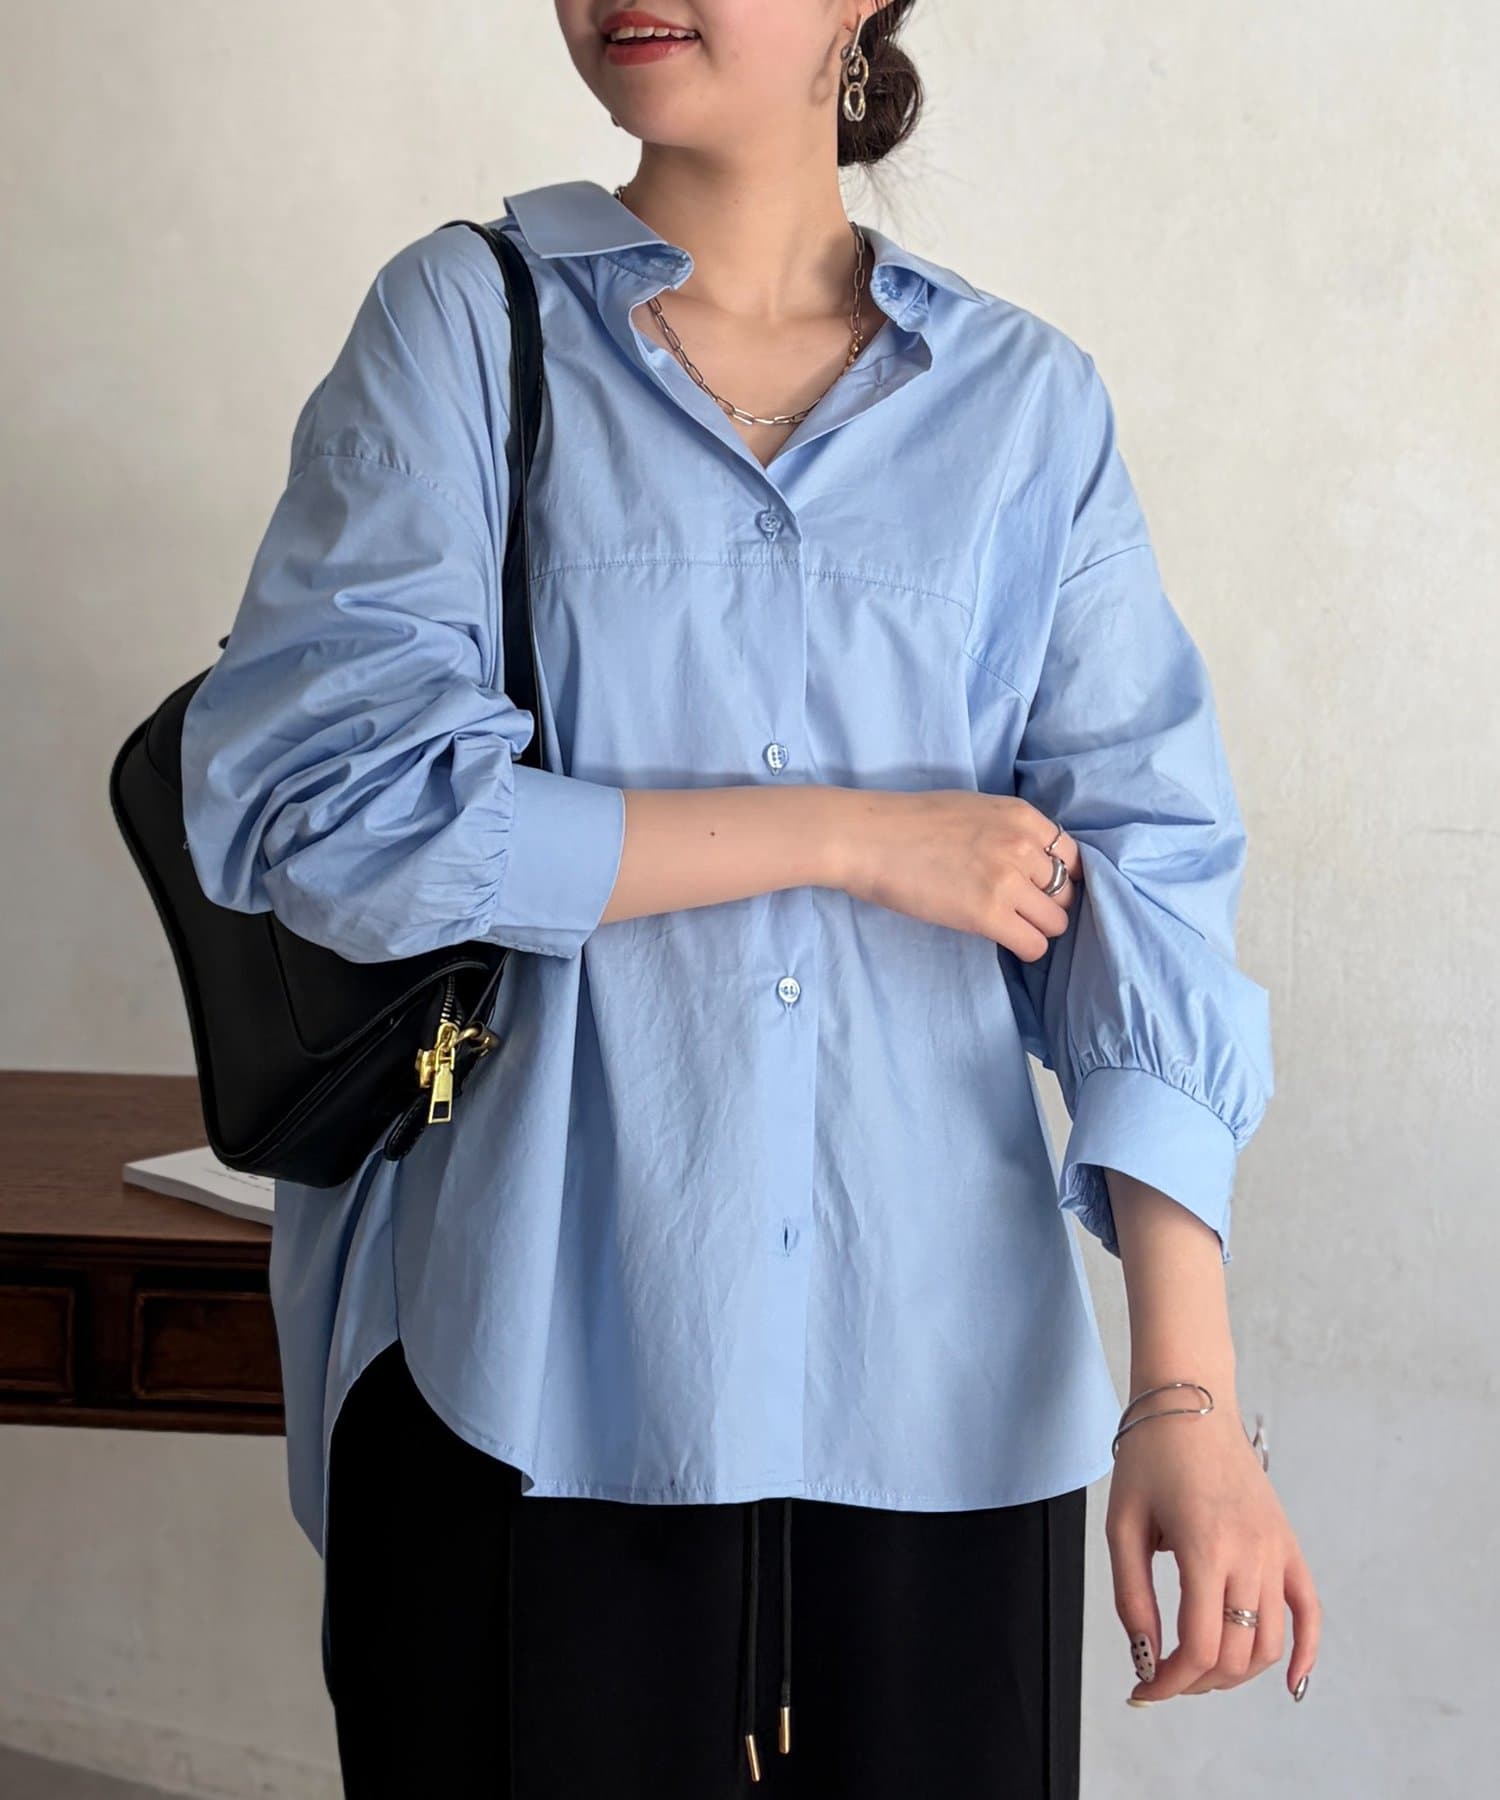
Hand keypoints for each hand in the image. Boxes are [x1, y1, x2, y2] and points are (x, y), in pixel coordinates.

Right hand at [834, 790, 1081, 957]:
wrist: (867, 838)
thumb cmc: (910, 823)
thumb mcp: (975, 808)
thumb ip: (1010, 831)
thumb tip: (1034, 862)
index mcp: (1022, 816)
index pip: (1071, 857)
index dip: (1056, 878)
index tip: (1036, 889)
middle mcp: (1023, 846)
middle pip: (1067, 894)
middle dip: (1046, 905)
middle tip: (1016, 910)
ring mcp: (1007, 881)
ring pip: (1056, 923)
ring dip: (1036, 929)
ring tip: (1007, 925)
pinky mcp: (987, 915)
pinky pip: (1034, 945)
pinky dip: (1023, 948)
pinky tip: (1001, 939)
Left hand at [1107, 1399, 1321, 1702]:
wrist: (1189, 1402)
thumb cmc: (1150, 1457)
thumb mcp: (1121, 1524)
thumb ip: (1131, 1595)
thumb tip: (1145, 1654)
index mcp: (1204, 1547)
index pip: (1199, 1646)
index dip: (1170, 1682)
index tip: (1143, 1689)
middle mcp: (1249, 1553)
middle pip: (1235, 1653)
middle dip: (1195, 1681)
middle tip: (1162, 1677)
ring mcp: (1275, 1549)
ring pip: (1269, 1641)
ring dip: (1235, 1673)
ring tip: (1198, 1671)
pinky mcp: (1287, 1543)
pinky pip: (1309, 1609)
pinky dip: (1305, 1652)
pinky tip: (1291, 1682)